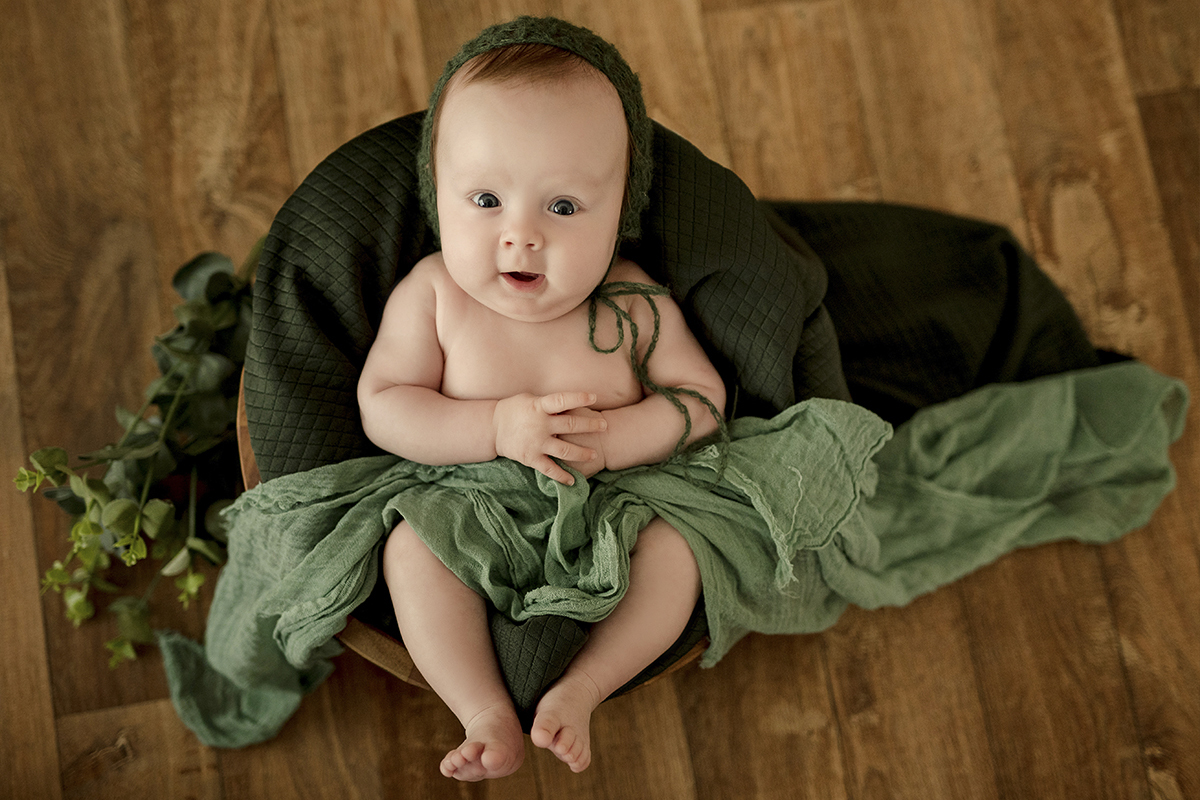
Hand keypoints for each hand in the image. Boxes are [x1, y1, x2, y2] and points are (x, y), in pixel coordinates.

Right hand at [492, 392, 607, 484]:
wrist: (491, 428)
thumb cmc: (515, 409)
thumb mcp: (530, 399)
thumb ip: (549, 403)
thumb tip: (572, 402)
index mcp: (539, 406)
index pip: (562, 400)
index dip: (579, 398)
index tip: (594, 398)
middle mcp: (539, 425)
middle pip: (570, 425)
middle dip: (590, 425)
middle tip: (604, 426)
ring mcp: (535, 443)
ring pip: (564, 450)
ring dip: (582, 453)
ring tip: (595, 454)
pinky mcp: (530, 458)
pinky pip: (549, 469)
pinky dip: (562, 476)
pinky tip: (573, 480)